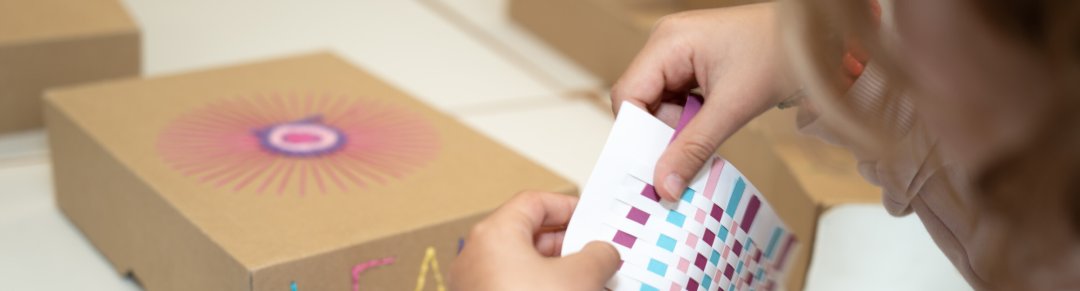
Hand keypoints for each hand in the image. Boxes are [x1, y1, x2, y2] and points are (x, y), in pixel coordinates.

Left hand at [449, 192, 620, 290]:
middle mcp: (478, 257)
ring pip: (526, 269)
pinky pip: (518, 290)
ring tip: (595, 284)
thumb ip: (598, 255)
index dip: (568, 206)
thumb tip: (604, 252)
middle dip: (570, 246)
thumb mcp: (581, 277)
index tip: (595, 218)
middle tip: (602, 255)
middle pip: (529, 237)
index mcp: (495, 234)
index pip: (534, 203)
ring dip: (562, 274)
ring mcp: (477, 288)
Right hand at [611, 3, 784, 200]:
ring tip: (705, 136)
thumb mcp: (732, 108)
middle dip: (659, 132)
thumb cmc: (778, 55)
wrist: (816, 37)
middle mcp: (666, 43)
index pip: (628, 94)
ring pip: (658, 103)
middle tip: (679, 160)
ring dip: (676, 128)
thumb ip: (693, 148)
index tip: (649, 166)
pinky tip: (709, 126)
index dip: (635, 132)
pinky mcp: (692, 64)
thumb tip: (665, 185)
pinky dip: (688, 120)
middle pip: (641, 100)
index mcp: (668, 42)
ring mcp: (678, 53)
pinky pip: (676, 99)